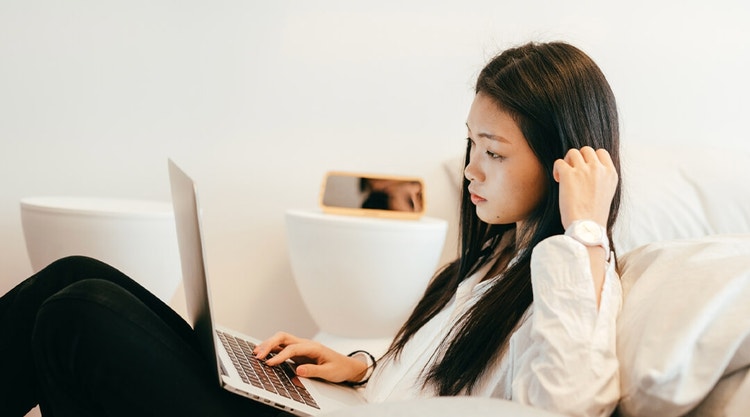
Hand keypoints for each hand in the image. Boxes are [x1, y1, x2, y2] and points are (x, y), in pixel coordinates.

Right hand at [253, 332, 367, 383]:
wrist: (347, 365)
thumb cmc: (339, 367)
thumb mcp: (329, 372)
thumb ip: (314, 370)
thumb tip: (298, 370)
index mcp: (313, 347)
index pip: (292, 348)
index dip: (279, 356)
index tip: (269, 363)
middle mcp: (305, 344)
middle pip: (283, 337)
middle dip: (269, 344)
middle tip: (258, 354)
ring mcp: (301, 347)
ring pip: (281, 340)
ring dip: (268, 344)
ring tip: (256, 353)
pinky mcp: (298, 352)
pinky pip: (282, 347)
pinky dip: (271, 349)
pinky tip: (264, 353)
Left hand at [553, 147, 617, 228]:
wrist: (587, 228)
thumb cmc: (594, 216)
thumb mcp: (607, 193)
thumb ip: (601, 179)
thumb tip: (589, 170)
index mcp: (611, 174)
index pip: (601, 152)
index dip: (590, 158)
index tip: (585, 169)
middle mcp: (599, 169)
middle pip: (586, 150)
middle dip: (578, 159)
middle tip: (572, 172)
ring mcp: (584, 171)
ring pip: (572, 152)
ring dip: (566, 161)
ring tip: (564, 176)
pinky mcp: (568, 175)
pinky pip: (559, 162)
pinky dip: (557, 169)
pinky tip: (558, 180)